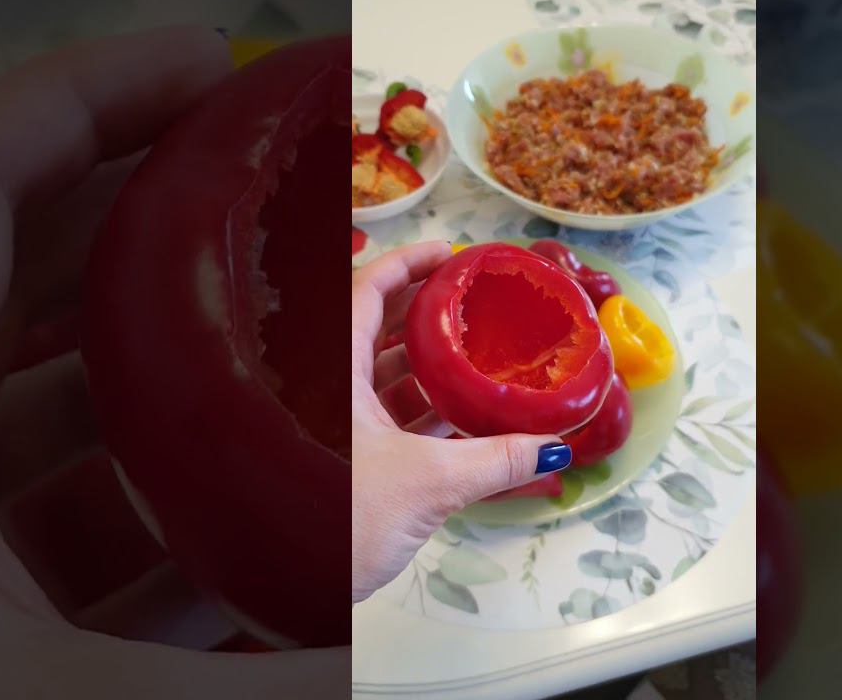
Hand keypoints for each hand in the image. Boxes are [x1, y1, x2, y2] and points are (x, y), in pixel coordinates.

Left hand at [0, 26, 344, 696]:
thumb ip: (264, 687)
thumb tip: (427, 682)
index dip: (97, 96)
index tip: (217, 67)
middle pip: (20, 273)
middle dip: (161, 234)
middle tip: (285, 223)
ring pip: (26, 399)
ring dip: (156, 381)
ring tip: (279, 373)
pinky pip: (22, 507)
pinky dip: (121, 504)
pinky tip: (218, 539)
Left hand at [351, 242, 571, 603]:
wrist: (287, 587)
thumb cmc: (337, 520)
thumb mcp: (428, 483)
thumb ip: (496, 461)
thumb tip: (553, 445)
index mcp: (332, 369)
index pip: (368, 290)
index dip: (409, 264)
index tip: (451, 254)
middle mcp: (326, 387)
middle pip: (379, 331)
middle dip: (430, 318)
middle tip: (477, 308)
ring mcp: (331, 423)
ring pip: (383, 378)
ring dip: (431, 372)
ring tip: (480, 363)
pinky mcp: (341, 459)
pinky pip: (384, 419)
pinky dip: (422, 415)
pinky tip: (462, 421)